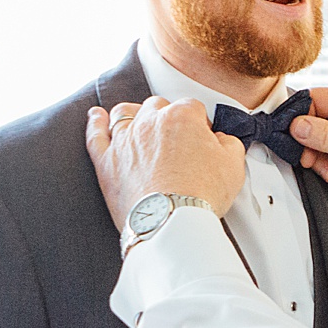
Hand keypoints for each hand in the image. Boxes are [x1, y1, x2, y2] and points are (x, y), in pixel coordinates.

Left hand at [85, 97, 246, 228]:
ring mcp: (125, 140)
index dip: (199, 123)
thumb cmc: (199, 195)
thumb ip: (230, 144)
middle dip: (167, 116)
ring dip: (132, 113)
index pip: (192, 107)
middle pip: (157, 106)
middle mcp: (150, 122)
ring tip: (138, 120)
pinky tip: (96, 117)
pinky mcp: (107, 161)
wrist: (170, 222)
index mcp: (182, 116)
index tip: (202, 138)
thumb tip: (224, 140)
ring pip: (124, 113)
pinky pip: (95, 134)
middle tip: (175, 136)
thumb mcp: (233, 166)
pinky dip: (95, 123)